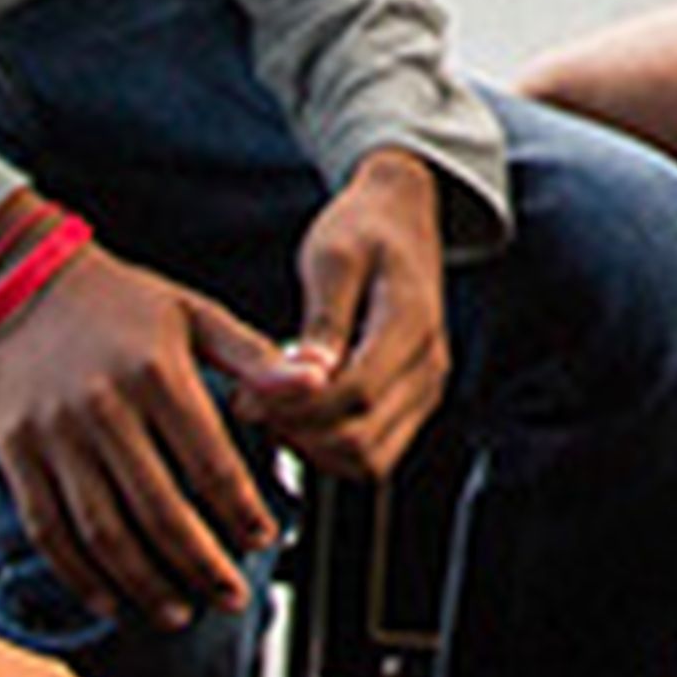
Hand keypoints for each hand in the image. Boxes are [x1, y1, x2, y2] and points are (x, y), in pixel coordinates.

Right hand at [0, 243, 285, 626]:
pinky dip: (80, 575)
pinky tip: (112, 601)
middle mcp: (103, 410)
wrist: (21, 284)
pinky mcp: (17, 456)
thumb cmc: (121, 302)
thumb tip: (317, 381)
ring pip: (102, 532)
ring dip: (144, 582)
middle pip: (157, 509)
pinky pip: (48, 530)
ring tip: (180, 611)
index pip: (208, 461)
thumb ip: (255, 357)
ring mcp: (54, 438)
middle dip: (200, 564)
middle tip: (231, 597)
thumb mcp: (195, 314)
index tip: (263, 541)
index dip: (239, 509)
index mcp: (155, 374)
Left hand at [229, 150, 451, 481]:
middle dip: (299, 434)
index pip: (357, 394)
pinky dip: (333, 449)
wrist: (402, 217)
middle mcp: (428, 364)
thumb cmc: (364, 229)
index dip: (297, 408)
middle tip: (252, 406)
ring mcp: (426, 387)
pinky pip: (376, 453)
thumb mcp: (332, 257)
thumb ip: (324, 319)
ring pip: (371, 459)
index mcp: (410, 323)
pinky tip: (299, 418)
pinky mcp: (415, 400)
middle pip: (363, 439)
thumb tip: (308, 375)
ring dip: (315, 450)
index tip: (249, 396)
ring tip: (273, 413)